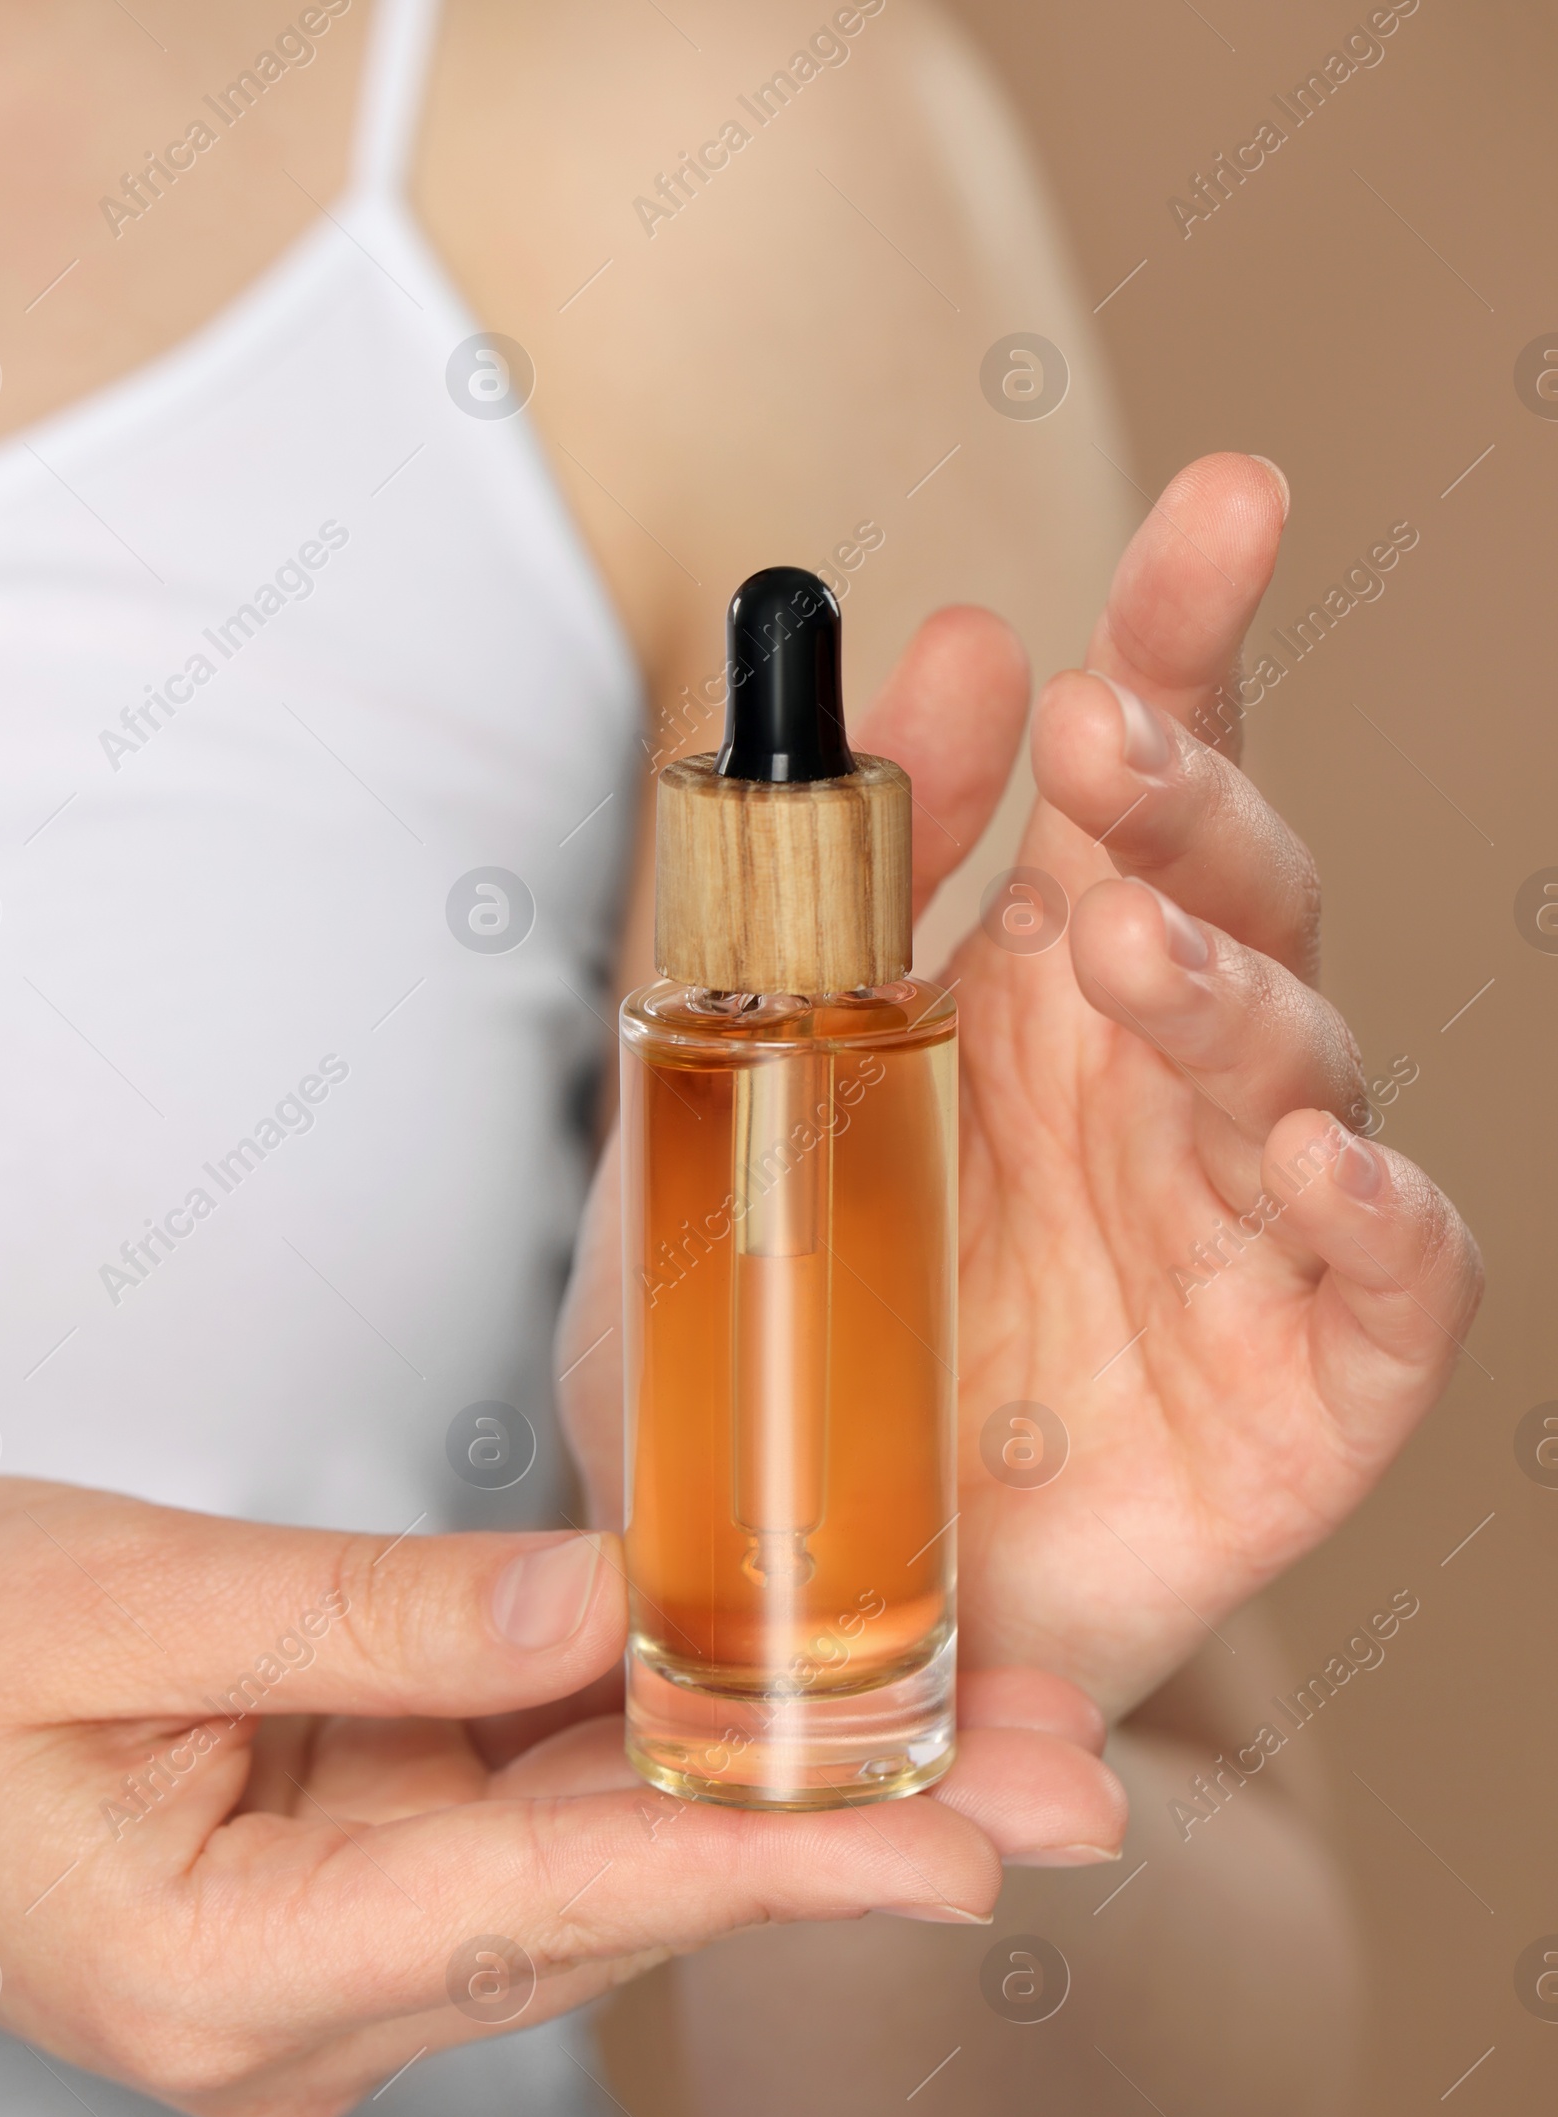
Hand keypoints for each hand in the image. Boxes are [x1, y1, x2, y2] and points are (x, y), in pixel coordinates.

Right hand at [0, 1477, 1122, 2116]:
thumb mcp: (128, 1600)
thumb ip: (378, 1613)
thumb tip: (607, 1602)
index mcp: (233, 1965)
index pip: (552, 1903)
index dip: (770, 1863)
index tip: (950, 1848)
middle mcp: (314, 2003)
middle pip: (630, 1902)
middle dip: (853, 1830)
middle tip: (1060, 1775)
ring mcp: (350, 1959)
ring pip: (616, 1864)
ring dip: (800, 1792)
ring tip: (998, 1733)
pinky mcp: (369, 1888)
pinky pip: (547, 1812)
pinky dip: (679, 1755)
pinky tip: (813, 1708)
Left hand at [866, 452, 1481, 1715]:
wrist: (813, 1592)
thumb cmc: (789, 1335)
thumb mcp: (749, 1083)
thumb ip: (839, 880)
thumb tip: (958, 634)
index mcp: (1050, 987)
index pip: (1149, 783)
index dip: (1193, 638)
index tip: (1226, 500)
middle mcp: (1171, 1083)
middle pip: (1242, 893)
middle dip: (1192, 804)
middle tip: (1109, 747)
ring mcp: (1253, 1229)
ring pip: (1307, 1065)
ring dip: (1233, 995)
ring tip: (1133, 960)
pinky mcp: (1314, 1386)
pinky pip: (1392, 1282)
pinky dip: (1375, 1218)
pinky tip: (1315, 1165)